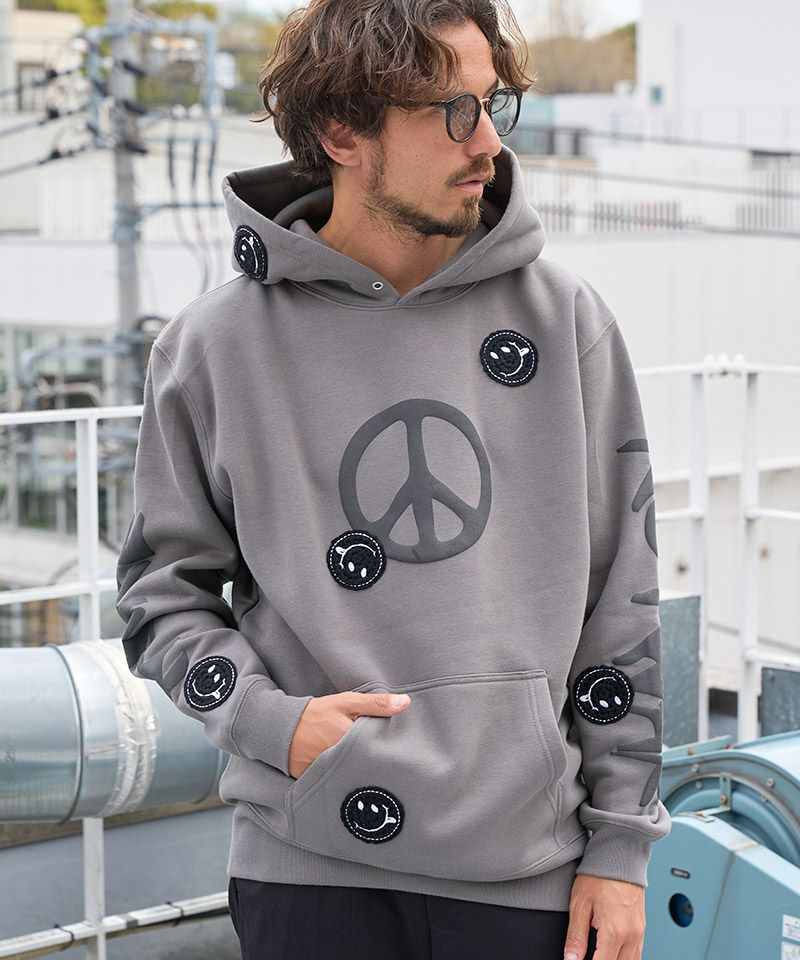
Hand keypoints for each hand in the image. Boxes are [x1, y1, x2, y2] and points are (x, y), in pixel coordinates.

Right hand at [288, 690, 410, 778]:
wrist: (281, 728)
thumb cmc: (317, 713)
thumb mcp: (347, 702)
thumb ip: (376, 704)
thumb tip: (406, 702)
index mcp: (349, 742)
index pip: (378, 752)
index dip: (388, 752)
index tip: (397, 752)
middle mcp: (339, 763)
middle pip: (368, 768)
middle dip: (377, 767)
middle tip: (388, 767)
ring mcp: (327, 776)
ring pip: (354, 779)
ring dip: (362, 775)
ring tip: (373, 775)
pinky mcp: (318, 785)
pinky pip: (338, 787)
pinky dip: (345, 782)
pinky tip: (353, 780)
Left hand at [563, 874, 644, 959]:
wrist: (619, 855)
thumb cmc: (599, 875)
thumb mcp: (580, 904)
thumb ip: (576, 936)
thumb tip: (570, 959)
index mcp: (614, 932)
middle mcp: (631, 935)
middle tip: (585, 955)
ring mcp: (639, 932)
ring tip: (598, 953)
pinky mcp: (642, 927)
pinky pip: (637, 953)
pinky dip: (625, 958)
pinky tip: (613, 953)